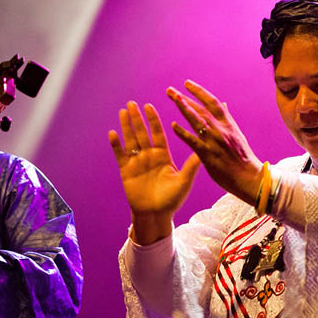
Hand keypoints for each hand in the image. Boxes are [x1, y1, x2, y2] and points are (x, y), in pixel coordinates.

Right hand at [108, 101, 200, 243]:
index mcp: (163, 155)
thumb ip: (192, 165)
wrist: (156, 214)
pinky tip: (112, 133)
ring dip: (126, 126)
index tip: (149, 106)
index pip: (158, 133)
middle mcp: (149, 156)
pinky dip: (116, 144)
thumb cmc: (172, 199)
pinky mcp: (126, 171)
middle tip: (133, 103)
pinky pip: (120, 155)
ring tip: (123, 112)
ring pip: (130, 140)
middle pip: (142, 133)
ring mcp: (136, 162)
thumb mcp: (184, 181)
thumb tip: (204, 149)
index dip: (153, 120)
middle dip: (137, 118)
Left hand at [168, 80, 261, 203]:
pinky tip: (173, 126)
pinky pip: (193, 141)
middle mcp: (221, 129)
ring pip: (197, 120)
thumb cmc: (243, 159)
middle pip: (201, 108)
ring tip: (172, 98)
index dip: (199, 91)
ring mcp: (215, 141)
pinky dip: (183, 132)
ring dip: (184, 107)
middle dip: (185, 97)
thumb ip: (227, 120)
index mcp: (229, 124)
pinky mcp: (209, 154)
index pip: (213, 102)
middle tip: (170, 90)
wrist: (251, 178)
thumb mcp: (237, 134)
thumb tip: (223, 105)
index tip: (187, 84)